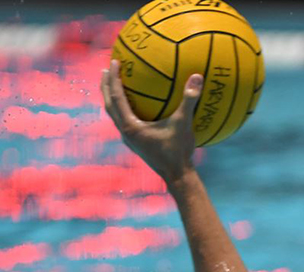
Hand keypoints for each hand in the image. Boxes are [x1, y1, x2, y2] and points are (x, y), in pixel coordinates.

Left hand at [100, 59, 202, 183]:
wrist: (176, 176)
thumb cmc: (178, 152)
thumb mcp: (184, 124)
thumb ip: (189, 100)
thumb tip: (197, 77)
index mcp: (130, 126)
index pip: (116, 97)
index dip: (114, 78)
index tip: (114, 62)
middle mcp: (125, 131)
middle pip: (109, 104)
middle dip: (106, 86)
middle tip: (106, 70)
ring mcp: (129, 138)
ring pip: (114, 114)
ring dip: (112, 98)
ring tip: (114, 85)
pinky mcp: (135, 142)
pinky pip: (124, 120)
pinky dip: (124, 108)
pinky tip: (134, 105)